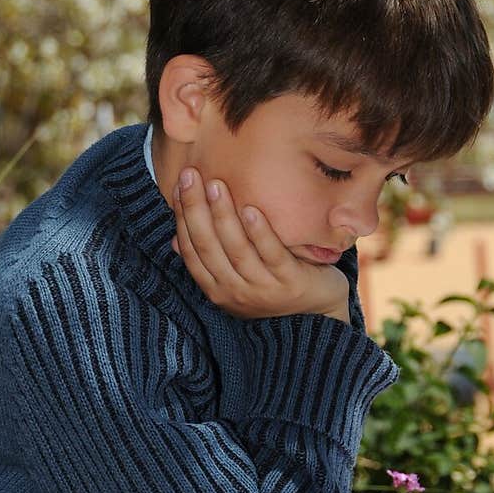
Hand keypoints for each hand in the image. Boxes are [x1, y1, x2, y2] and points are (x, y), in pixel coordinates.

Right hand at [170, 168, 349, 322]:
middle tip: (190, 175)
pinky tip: (251, 210)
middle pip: (208, 246)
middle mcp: (235, 291)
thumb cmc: (273, 288)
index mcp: (217, 289)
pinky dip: (260, 233)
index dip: (182, 217)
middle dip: (196, 208)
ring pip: (237, 249)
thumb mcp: (237, 279)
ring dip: (223, 215)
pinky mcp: (290, 283)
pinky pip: (271, 254)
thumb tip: (174, 238)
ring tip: (216, 185)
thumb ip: (212, 260)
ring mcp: (263, 288)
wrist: (319, 317)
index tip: (178, 186)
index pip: (191, 250)